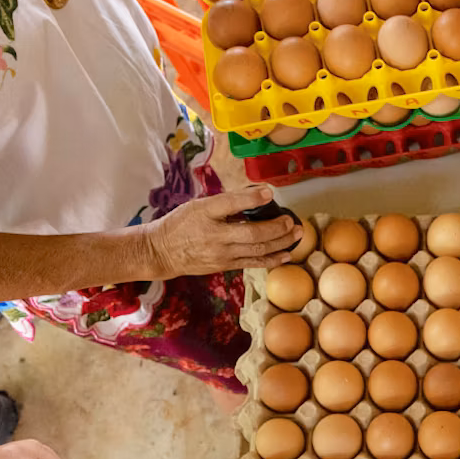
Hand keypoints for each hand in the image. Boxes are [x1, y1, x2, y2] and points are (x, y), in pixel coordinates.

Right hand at [144, 186, 302, 277]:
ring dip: (281, 242)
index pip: (230, 204)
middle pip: (252, 233)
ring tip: (297, 234)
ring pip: (257, 250)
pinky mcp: (225, 266)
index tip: (270, 193)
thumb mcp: (199, 205)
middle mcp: (215, 236)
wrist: (162, 251)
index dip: (252, 198)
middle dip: (278, 227)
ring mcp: (222, 254)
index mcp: (205, 214)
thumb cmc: (182, 223)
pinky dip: (272, 259)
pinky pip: (253, 262)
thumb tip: (258, 194)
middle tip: (292, 220)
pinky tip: (287, 254)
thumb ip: (227, 201)